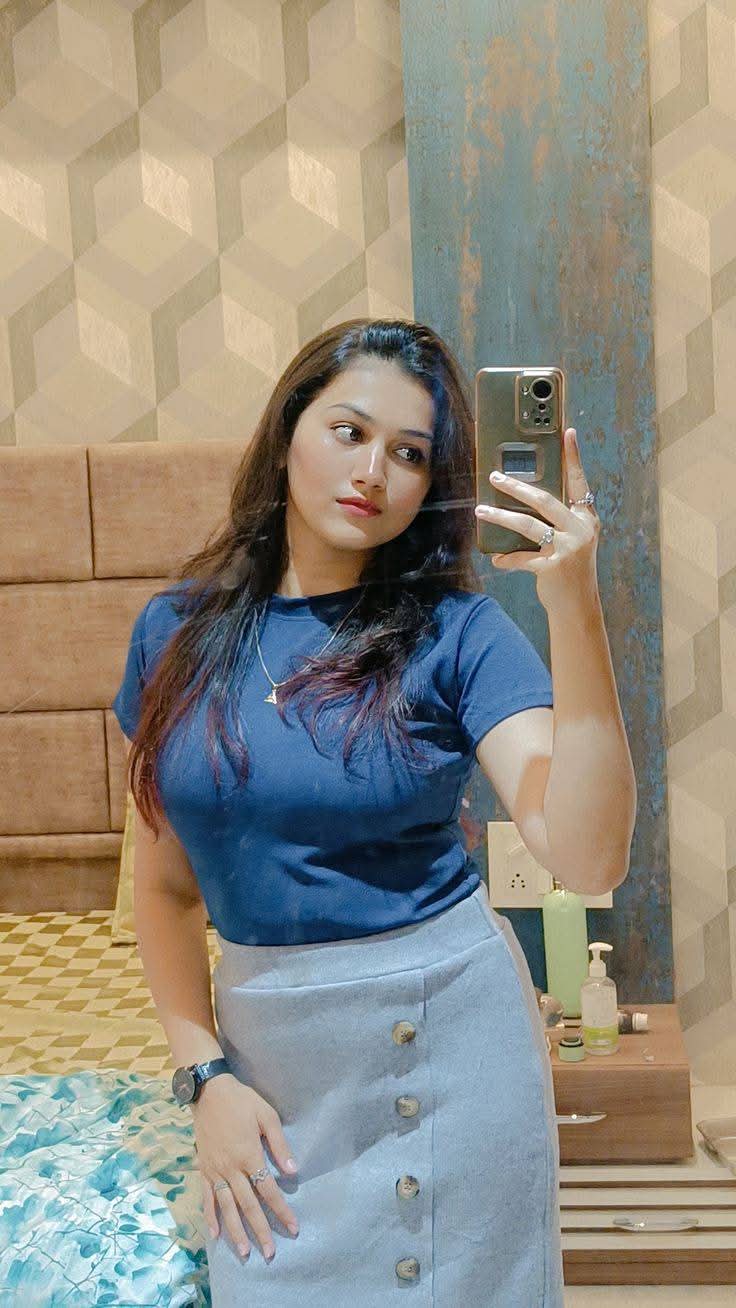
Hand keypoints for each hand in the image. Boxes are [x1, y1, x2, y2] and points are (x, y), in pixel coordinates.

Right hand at [192, 1075, 299, 1260]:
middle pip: (248, 1205)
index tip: (293, 1228)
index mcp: (249, 1155)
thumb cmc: (241, 1101)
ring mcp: (215, 1171)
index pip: (269, 1190)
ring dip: (236, 1231)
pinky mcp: (204, 1169)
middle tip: (271, 1253)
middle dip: (260, 1230)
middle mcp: (231, 1168)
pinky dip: (210, 1216)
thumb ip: (279, 1144)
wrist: (209, 1091)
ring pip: (227, 1207)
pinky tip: (214, 1234)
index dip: (281, 1210)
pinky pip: (207, 1197)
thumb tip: (292, 1171)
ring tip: (244, 1253)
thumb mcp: (266, 1116)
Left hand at [474, 427, 600, 614]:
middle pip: (544, 500)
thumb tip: (523, 499)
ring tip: (481, 510)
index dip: (573, 457)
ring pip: (527, 525)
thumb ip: (558, 520)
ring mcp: (568, 548)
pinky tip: (496, 558)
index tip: (567, 432)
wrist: (578, 605)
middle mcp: (580, 529)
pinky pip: (521, 558)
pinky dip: (506, 558)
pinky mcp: (553, 567)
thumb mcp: (573, 540)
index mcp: (586, 518)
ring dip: (500, 517)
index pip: (578, 482)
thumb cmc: (570, 569)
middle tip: (495, 476)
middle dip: (516, 486)